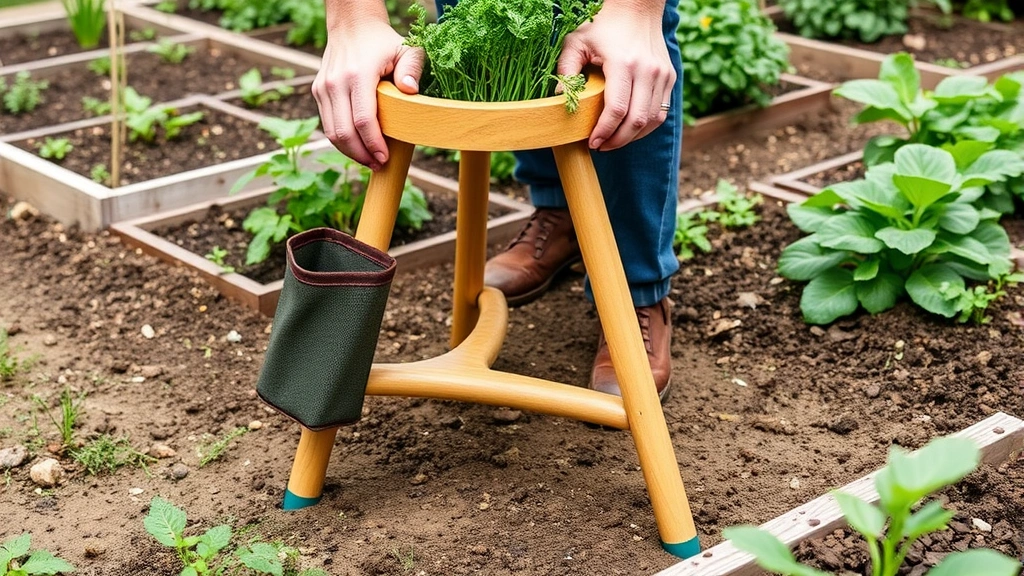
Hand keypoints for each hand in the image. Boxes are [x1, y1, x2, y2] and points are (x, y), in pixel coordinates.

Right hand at [312, 20, 423, 169]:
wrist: (352, 25)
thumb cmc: (384, 41)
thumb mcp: (406, 48)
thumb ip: (412, 68)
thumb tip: (410, 90)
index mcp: (357, 74)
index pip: (363, 120)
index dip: (374, 144)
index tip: (385, 158)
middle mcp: (335, 82)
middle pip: (344, 132)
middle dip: (361, 154)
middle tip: (378, 165)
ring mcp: (323, 87)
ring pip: (332, 132)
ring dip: (350, 152)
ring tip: (368, 161)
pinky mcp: (318, 91)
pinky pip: (327, 125)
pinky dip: (341, 141)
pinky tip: (357, 148)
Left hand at [558, 5, 674, 151]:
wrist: (636, 7)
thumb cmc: (602, 25)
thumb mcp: (576, 42)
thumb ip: (566, 69)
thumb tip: (558, 99)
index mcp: (624, 63)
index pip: (617, 110)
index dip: (604, 132)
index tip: (592, 143)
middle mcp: (648, 70)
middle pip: (636, 120)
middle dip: (618, 140)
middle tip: (601, 146)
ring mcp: (662, 75)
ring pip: (652, 120)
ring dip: (632, 137)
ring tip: (614, 140)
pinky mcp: (669, 77)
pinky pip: (661, 112)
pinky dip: (645, 126)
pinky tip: (629, 129)